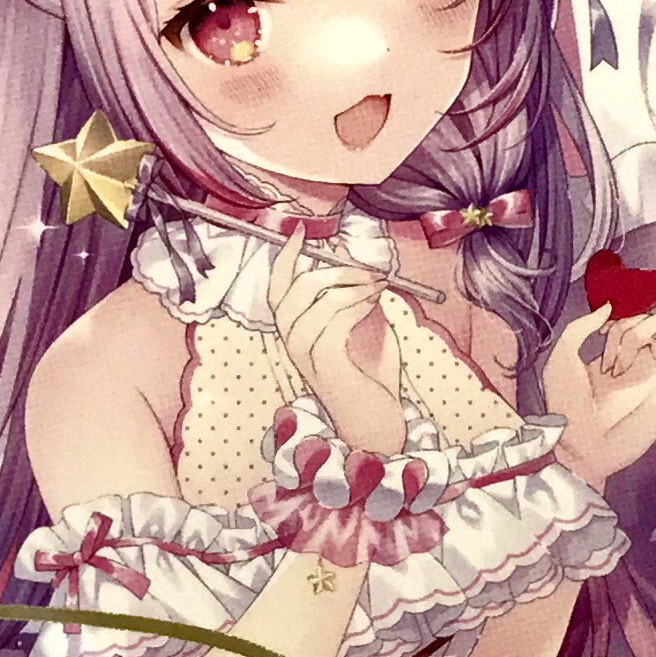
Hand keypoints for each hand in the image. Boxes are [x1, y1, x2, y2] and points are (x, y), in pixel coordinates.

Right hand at [269, 230, 409, 456]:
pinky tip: (374, 304)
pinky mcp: (327, 366)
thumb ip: (355, 297)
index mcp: (296, 333)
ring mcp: (307, 357)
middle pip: (295, 291)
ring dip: (351, 286)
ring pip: (316, 303)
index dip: (285, 258)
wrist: (378, 425)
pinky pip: (334, 322)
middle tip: (368, 269)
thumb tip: (352, 259)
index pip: (277, 289)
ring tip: (378, 286)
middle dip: (333, 269)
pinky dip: (356, 305)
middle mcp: (293, 344)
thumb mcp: (365, 327)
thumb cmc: (372, 378)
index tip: (301, 231)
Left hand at [541, 299, 655, 484]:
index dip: (618, 320)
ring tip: (626, 360)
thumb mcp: (562, 358)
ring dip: (645, 331)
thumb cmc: (568, 405)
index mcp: (617, 359)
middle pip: (648, 323)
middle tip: (611, 360)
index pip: (630, 322)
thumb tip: (608, 307)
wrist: (582, 442)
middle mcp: (641, 364)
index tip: (602, 331)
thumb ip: (580, 327)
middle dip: (628, 329)